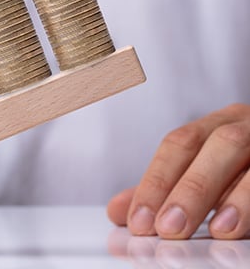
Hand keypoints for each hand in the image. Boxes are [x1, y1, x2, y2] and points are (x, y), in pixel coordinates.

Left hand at [108, 103, 249, 238]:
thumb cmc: (241, 168)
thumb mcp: (200, 173)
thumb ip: (162, 190)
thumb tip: (118, 211)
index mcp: (218, 125)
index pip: (180, 144)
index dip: (156, 181)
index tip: (138, 220)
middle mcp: (249, 126)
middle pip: (219, 145)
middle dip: (191, 188)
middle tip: (168, 228)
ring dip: (237, 197)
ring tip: (218, 230)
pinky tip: (244, 225)